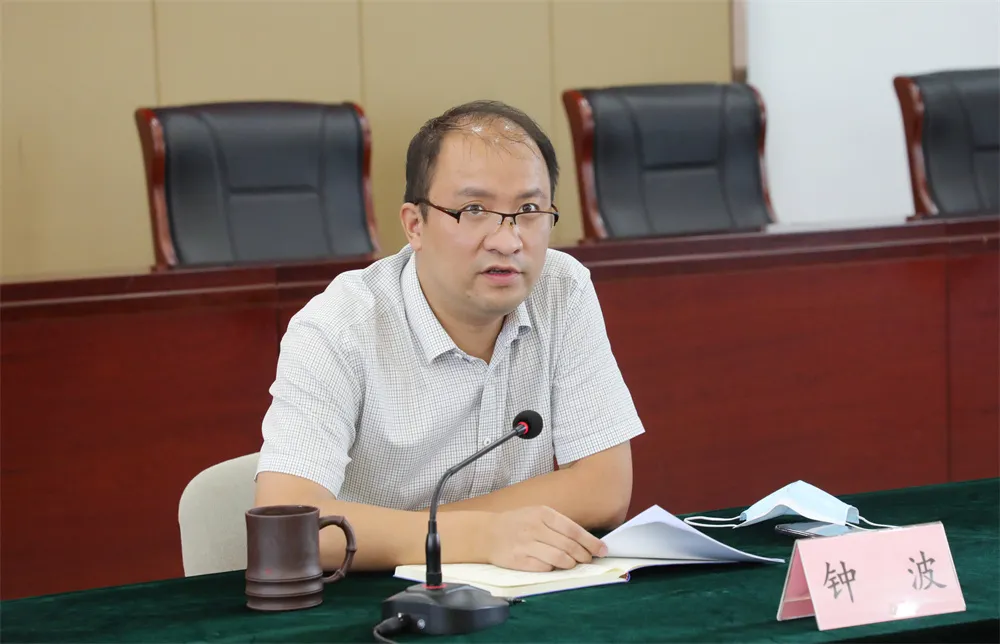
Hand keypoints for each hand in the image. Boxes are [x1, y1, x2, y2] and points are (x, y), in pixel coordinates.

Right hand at [484, 506, 607, 571]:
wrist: (487, 533)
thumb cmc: (517, 523)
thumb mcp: (537, 514)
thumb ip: (559, 525)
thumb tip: (586, 540)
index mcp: (543, 513)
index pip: (574, 530)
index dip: (591, 542)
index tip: (602, 549)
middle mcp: (535, 528)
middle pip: (569, 546)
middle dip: (584, 555)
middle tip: (589, 559)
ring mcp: (526, 545)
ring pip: (559, 559)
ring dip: (571, 564)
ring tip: (573, 564)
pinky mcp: (519, 561)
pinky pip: (544, 568)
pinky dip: (553, 569)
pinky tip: (554, 567)